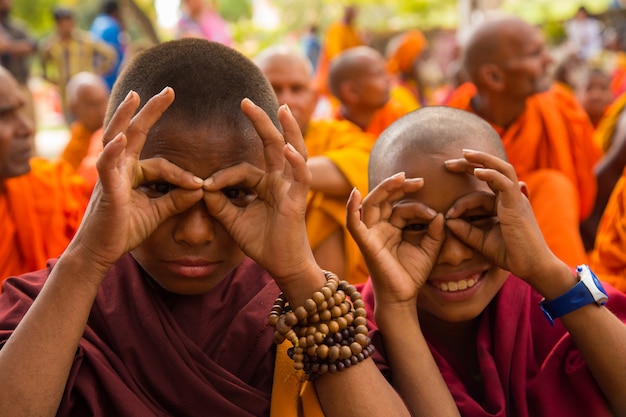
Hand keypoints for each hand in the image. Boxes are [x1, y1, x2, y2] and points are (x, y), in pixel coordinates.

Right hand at [68, 88, 203, 275]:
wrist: (100, 253)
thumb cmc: (123, 231)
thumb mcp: (156, 213)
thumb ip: (176, 200)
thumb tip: (200, 189)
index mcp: (132, 173)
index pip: (162, 165)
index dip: (182, 175)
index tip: (199, 185)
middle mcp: (119, 168)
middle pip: (135, 132)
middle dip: (150, 110)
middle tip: (169, 90)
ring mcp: (109, 176)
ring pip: (116, 139)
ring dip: (125, 116)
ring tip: (135, 96)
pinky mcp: (104, 189)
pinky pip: (107, 166)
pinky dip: (113, 151)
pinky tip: (121, 138)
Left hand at [202, 99, 318, 287]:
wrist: (281, 265)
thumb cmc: (262, 243)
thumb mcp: (233, 220)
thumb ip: (219, 203)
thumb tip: (202, 188)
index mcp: (266, 184)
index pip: (243, 170)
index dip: (223, 176)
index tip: (205, 187)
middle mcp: (281, 181)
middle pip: (272, 145)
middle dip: (261, 122)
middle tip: (245, 101)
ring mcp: (292, 187)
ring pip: (293, 151)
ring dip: (288, 130)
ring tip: (282, 109)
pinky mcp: (298, 199)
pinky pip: (300, 176)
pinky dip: (295, 161)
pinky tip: (288, 148)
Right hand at [346, 173, 444, 306]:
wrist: (403, 298)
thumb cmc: (413, 274)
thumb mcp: (430, 248)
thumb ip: (435, 230)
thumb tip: (439, 214)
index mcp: (392, 228)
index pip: (402, 208)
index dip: (418, 206)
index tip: (435, 214)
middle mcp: (379, 228)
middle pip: (383, 199)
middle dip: (399, 187)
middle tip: (419, 180)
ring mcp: (370, 234)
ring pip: (371, 204)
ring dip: (384, 189)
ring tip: (400, 179)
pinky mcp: (365, 243)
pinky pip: (353, 223)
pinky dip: (351, 208)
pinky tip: (354, 193)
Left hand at [443, 149, 556, 282]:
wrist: (532, 267)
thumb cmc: (510, 254)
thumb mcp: (481, 241)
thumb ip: (465, 230)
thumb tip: (447, 220)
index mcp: (503, 204)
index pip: (479, 193)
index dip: (460, 202)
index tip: (447, 215)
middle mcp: (511, 197)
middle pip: (492, 171)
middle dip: (470, 163)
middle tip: (448, 163)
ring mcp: (516, 199)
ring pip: (502, 169)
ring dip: (483, 159)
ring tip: (465, 154)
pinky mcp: (517, 204)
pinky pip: (505, 183)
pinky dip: (491, 174)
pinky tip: (477, 171)